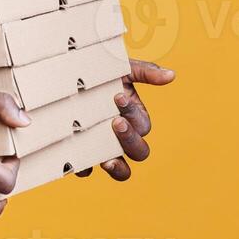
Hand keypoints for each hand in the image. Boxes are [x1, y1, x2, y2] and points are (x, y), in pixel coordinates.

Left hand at [77, 58, 175, 180]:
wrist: (67, 74)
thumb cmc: (99, 73)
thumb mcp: (121, 68)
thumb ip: (145, 71)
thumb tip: (172, 75)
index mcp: (134, 118)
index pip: (143, 125)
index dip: (134, 114)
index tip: (119, 97)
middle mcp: (122, 136)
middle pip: (139, 151)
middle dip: (130, 138)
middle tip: (115, 122)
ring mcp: (103, 147)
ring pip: (121, 170)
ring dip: (118, 167)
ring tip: (106, 160)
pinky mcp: (82, 154)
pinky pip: (87, 169)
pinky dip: (84, 168)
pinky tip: (76, 159)